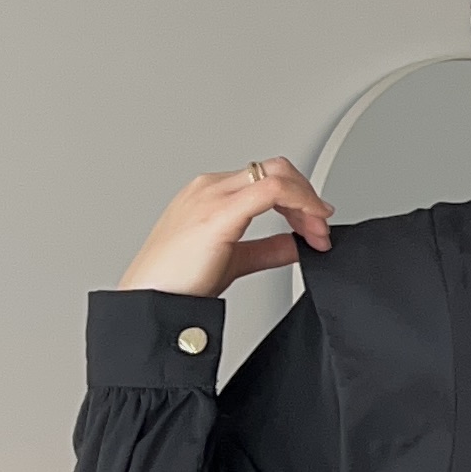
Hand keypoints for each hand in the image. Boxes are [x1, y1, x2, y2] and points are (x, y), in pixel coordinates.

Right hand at [117, 160, 331, 294]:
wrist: (150, 301)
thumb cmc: (175, 283)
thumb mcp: (234, 260)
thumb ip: (267, 249)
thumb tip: (296, 245)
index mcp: (209, 194)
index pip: (265, 177)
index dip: (298, 198)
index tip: (313, 227)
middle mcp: (210, 188)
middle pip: (275, 169)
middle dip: (307, 196)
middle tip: (320, 229)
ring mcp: (212, 196)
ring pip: (276, 173)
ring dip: (306, 200)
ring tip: (317, 232)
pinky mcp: (219, 213)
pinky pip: (271, 190)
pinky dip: (300, 202)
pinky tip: (309, 226)